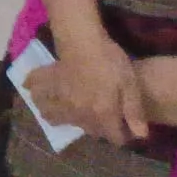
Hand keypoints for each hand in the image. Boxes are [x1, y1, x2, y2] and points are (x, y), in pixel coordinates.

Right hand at [24, 37, 147, 143]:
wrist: (84, 40)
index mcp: (101, 114)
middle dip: (98, 128)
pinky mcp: (49, 85)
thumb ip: (134, 111)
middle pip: (88, 130)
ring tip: (71, 111)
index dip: (122, 134)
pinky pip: (36, 94)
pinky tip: (38, 91)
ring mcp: (60, 100)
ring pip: (53, 118)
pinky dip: (37, 95)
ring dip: (62, 119)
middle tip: (105, 114)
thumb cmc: (110, 61)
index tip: (125, 126)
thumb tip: (140, 136)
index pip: (113, 137)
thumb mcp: (130, 84)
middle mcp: (78, 113)